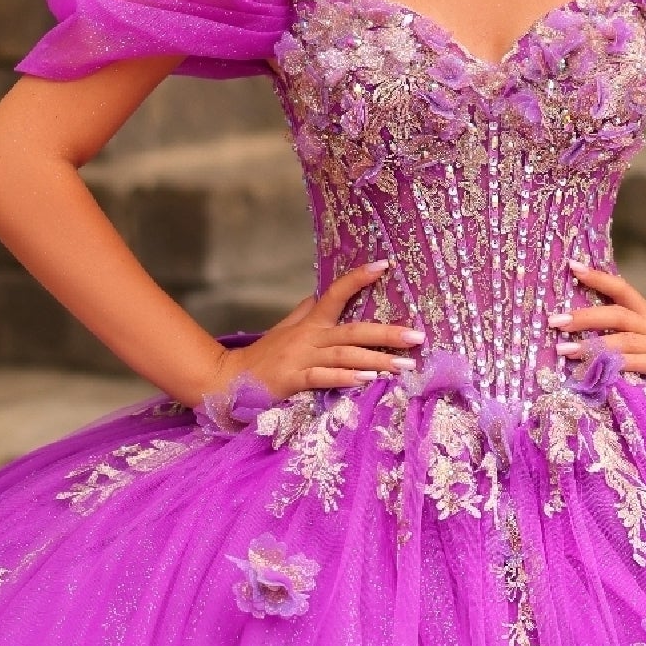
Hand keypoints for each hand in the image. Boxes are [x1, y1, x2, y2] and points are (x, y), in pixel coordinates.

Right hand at [205, 260, 423, 403]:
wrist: (228, 380)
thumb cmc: (263, 357)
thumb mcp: (284, 330)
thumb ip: (303, 313)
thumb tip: (318, 295)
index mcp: (309, 323)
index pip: (336, 293)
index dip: (358, 278)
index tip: (384, 265)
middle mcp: (308, 337)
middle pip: (353, 330)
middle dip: (387, 333)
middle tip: (418, 336)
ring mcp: (300, 358)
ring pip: (344, 355)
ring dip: (376, 359)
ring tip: (403, 365)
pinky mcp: (292, 379)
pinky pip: (323, 377)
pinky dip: (345, 377)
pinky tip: (366, 379)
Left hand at [549, 262, 645, 413]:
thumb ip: (638, 342)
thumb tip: (601, 342)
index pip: (624, 290)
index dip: (598, 277)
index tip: (572, 265)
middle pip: (618, 312)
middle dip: (584, 314)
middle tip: (553, 319)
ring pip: (624, 338)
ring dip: (591, 343)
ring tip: (562, 350)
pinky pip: (641, 364)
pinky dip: (617, 366)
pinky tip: (597, 372)